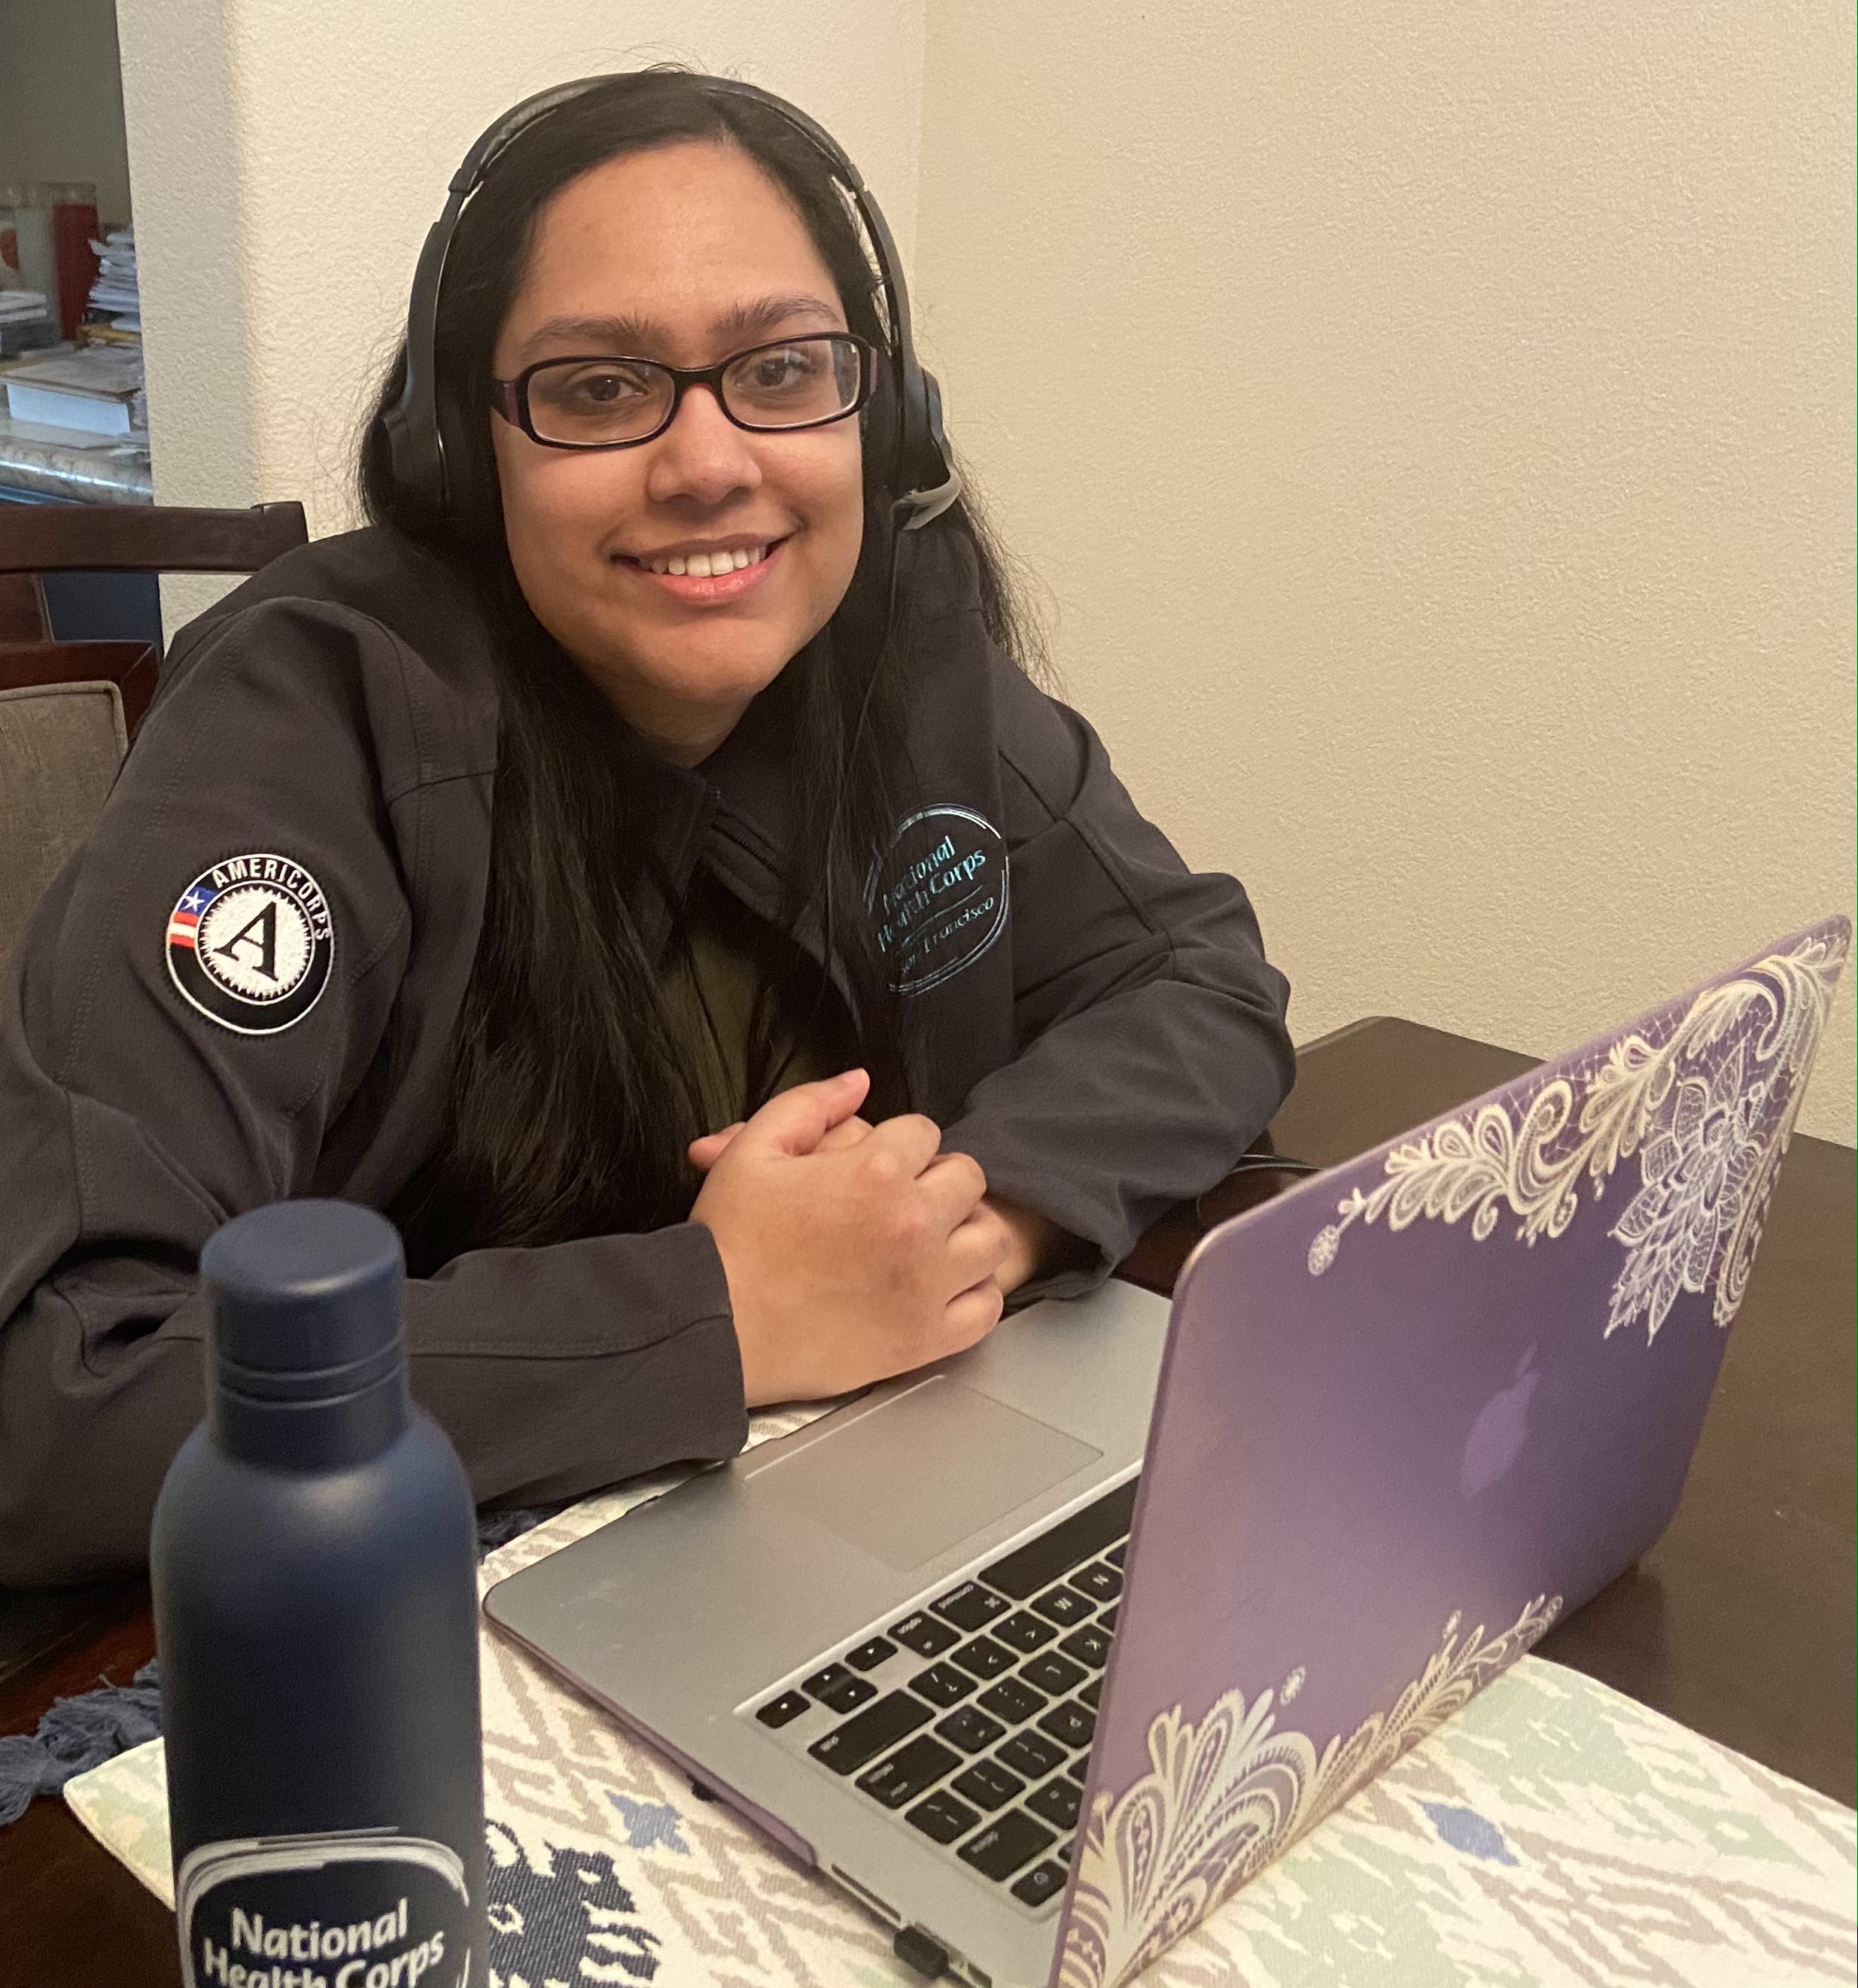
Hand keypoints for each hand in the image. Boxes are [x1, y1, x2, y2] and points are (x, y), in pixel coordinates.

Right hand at [692, 1112, 1066, 1298]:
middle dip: (937, 1181)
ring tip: (932, 1241)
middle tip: (904, 1200)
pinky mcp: (923, 1339)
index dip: (900, 1143)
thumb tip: (859, 1081)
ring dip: (966, 1233)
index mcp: (875, 1171)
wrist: (712, 1328)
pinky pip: (986, 1308)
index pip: (925, 1132)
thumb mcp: (753, 1150)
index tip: (877, 1165)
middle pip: (967, 1179)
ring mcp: (925, 1285)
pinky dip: (975, 1294)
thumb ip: (811, 1105)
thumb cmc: (728, 1241)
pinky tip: (942, 1287)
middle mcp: (913, 1224)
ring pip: (990, 1239)